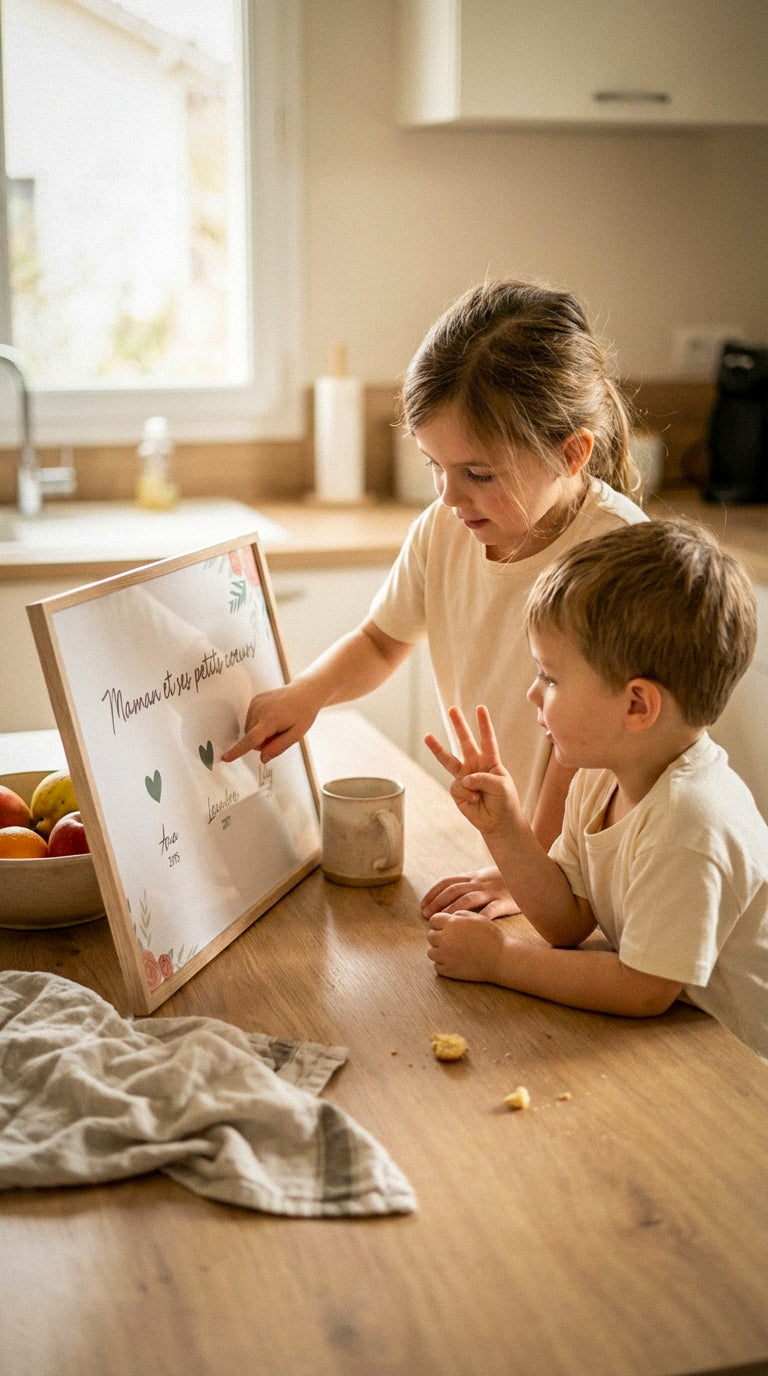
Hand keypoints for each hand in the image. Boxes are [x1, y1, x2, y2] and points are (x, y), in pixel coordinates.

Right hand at [221, 680, 317, 763]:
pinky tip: (272, 716)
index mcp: (270, 719)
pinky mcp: (254, 700)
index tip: (225, 758)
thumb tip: (262, 758)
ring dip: (261, 732)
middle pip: (252, 738)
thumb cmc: (303, 713)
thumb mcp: (297, 734)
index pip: (251, 739)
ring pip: (250, 730)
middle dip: (263, 741)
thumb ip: (279, 747)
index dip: (238, 750)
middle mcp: (259, 710)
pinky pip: (251, 721)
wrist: (304, 692)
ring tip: (277, 723)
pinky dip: (260, 723)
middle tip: (280, 732)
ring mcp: (255, 704)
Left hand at [421, 866, 519, 919]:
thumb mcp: (486, 877)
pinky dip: (481, 917)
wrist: (532, 875)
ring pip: (468, 899)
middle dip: (438, 902)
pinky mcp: (505, 902)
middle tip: (427, 916)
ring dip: (452, 910)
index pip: (447, 882)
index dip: (433, 893)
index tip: (422, 906)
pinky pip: (491, 910)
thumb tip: (448, 893)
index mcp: (474, 877)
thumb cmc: (506, 880)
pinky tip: (470, 927)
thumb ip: (470, 883)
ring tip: (442, 922)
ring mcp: (492, 892)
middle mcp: (480, 883)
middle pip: (453, 890)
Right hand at [424, 705, 522, 835]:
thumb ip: (483, 778)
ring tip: (427, 736)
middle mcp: (476, 766)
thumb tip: (463, 779)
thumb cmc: (504, 802)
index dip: (484, 724)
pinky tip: (474, 800)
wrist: (498, 823)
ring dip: (438, 748)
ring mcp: (464, 777)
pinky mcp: (457, 791)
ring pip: (449, 760)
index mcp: (490, 762)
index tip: (480, 708)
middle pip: (465, 742)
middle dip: (459, 725)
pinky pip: (457, 787)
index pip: (487, 740)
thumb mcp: (501, 786)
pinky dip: (466, 794)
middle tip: (452, 709)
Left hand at [427, 909, 510, 982]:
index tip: (445, 927)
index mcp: (451, 924)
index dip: (439, 923)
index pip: (433, 920)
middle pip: (430, 936)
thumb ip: (460, 914)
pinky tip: (454, 960)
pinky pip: (437, 966)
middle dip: (439, 936)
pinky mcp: (448, 971)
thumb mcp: (477, 918)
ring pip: (431, 952)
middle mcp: (445, 939)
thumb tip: (449, 917)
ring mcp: (445, 956)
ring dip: (439, 951)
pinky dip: (443, 964)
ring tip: (452, 950)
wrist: (500, 959)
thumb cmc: (491, 937)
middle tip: (451, 939)